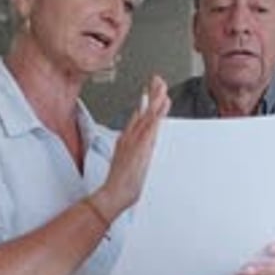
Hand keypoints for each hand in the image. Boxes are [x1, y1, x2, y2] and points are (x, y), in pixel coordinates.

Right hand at [94, 75, 169, 221]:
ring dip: (154, 103)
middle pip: (143, 112)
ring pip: (146, 118)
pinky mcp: (138, 149)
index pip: (140, 114)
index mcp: (128, 138)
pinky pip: (147, 131)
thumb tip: (135, 133)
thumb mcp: (126, 157)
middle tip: (159, 80)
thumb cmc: (121, 180)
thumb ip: (131, 143)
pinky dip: (152, 120)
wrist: (113, 194)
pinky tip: (157, 111)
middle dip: (152, 95)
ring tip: (161, 88)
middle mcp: (130, 137)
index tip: (154, 87)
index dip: (148, 100)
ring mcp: (134, 142)